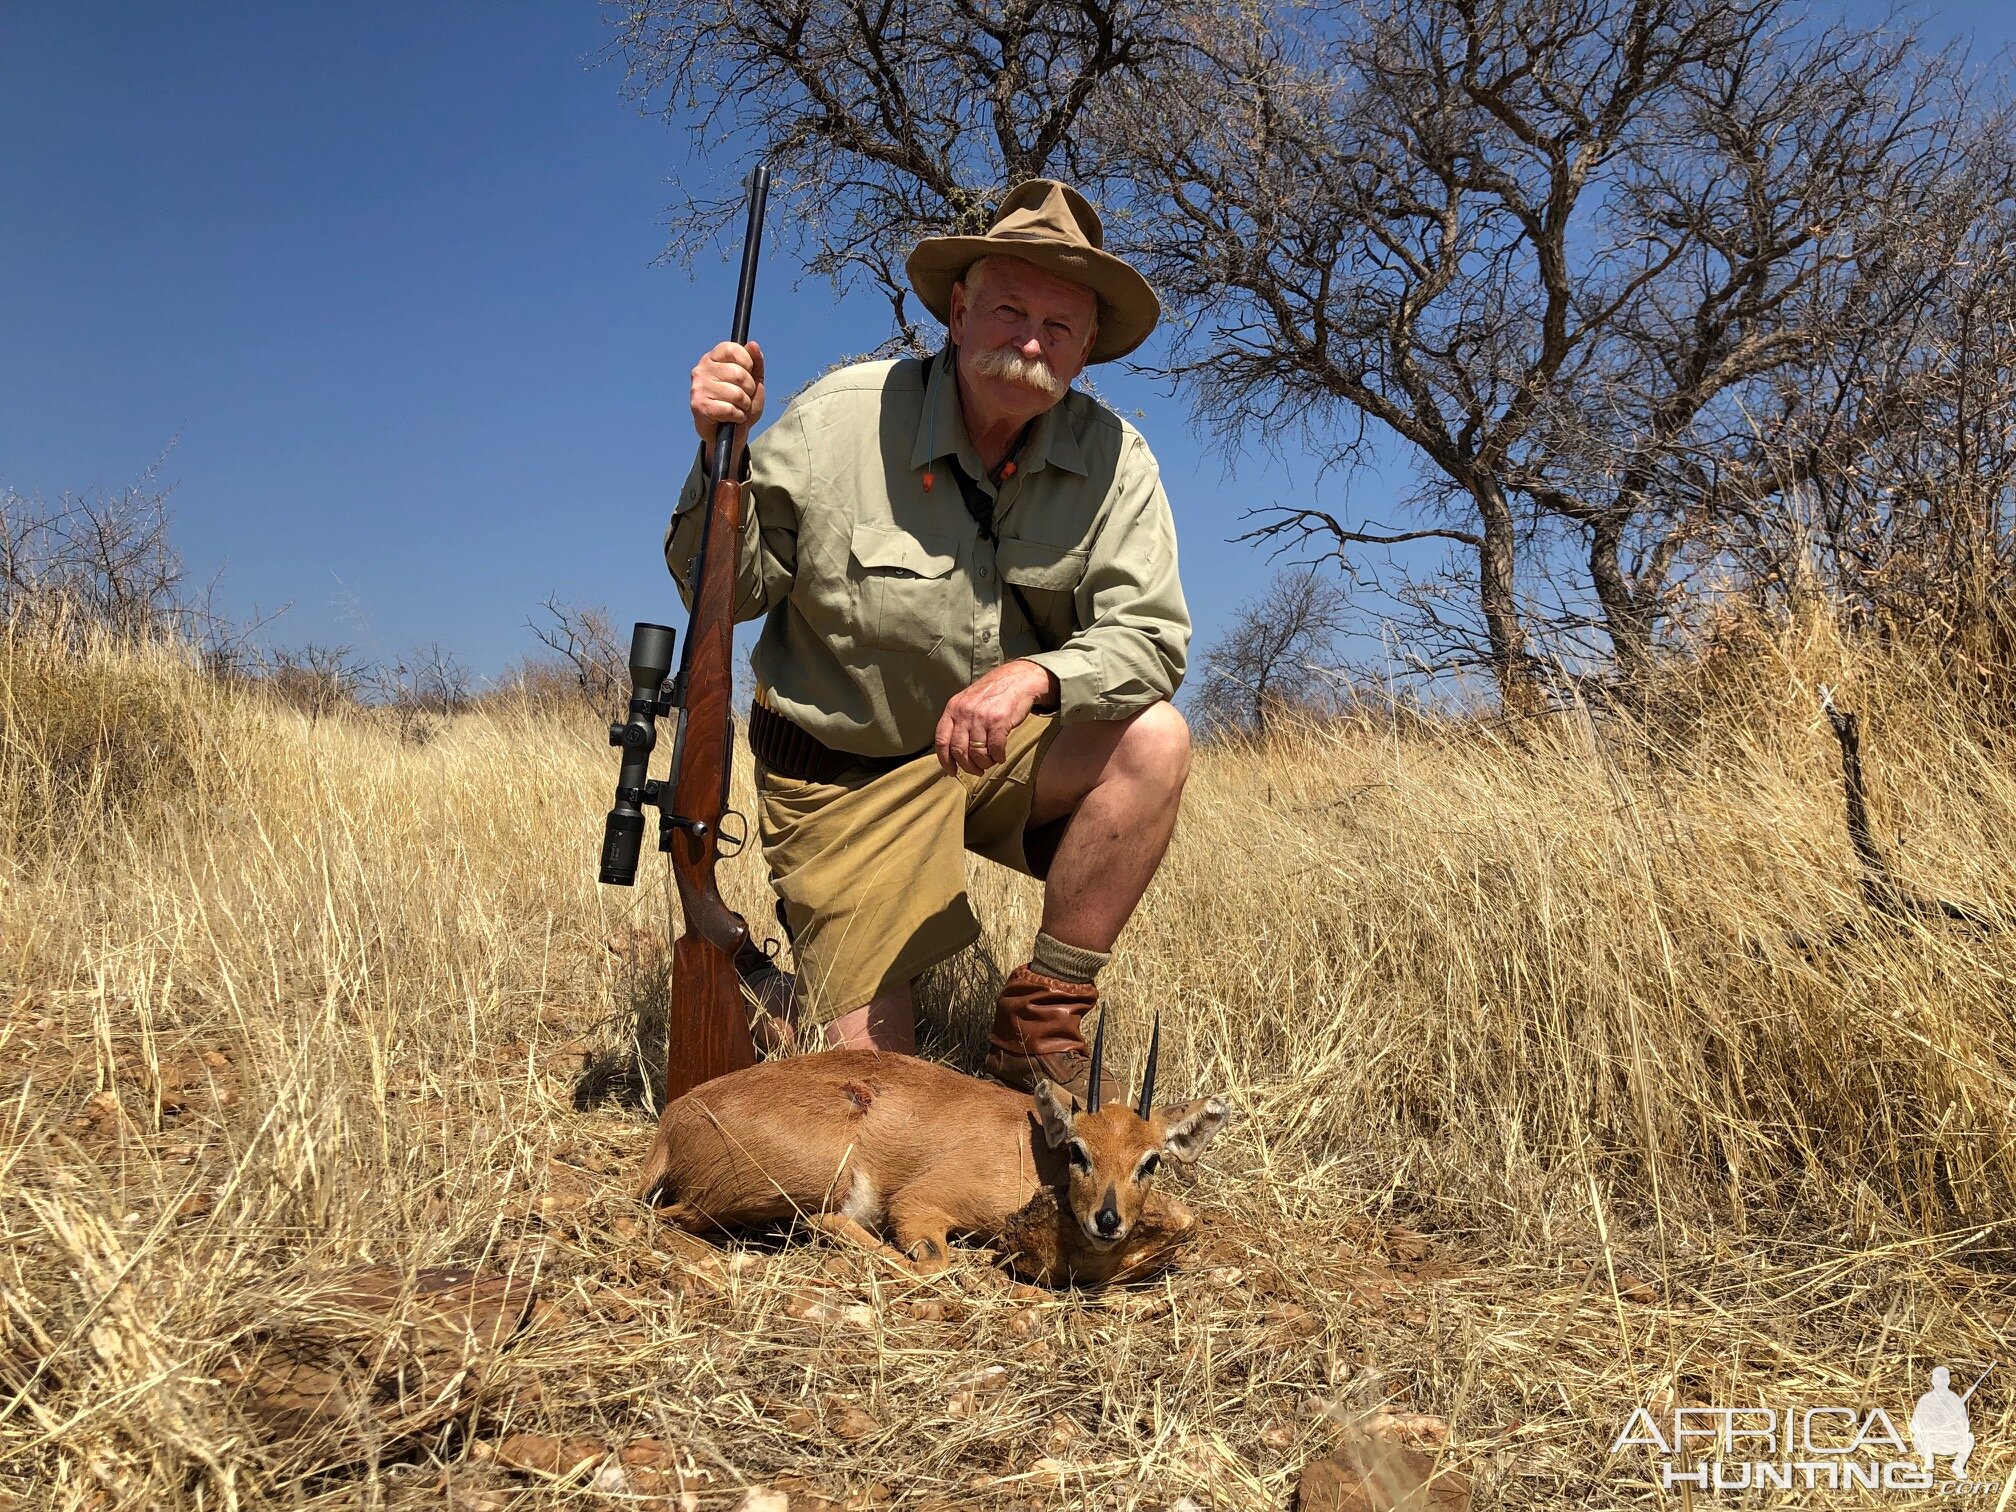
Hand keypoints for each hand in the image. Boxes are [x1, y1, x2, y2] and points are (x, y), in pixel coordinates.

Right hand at [690, 340, 764, 444]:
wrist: (730, 434)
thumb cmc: (741, 404)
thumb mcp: (753, 381)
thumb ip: (755, 363)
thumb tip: (753, 345)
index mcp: (713, 358)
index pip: (732, 349)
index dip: (747, 363)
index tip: (748, 374)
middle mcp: (701, 370)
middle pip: (738, 373)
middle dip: (749, 389)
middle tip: (744, 397)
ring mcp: (698, 388)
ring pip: (736, 393)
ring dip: (744, 405)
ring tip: (738, 408)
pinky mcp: (699, 406)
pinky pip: (730, 409)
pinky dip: (738, 416)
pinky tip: (733, 418)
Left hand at [935, 660, 1059, 775]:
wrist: (1018, 679)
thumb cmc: (992, 694)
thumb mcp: (967, 702)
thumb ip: (958, 722)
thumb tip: (952, 754)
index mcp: (953, 708)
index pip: (941, 740)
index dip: (945, 760)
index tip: (952, 771)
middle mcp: (964, 712)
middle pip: (959, 751)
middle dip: (968, 766)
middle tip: (977, 770)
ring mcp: (981, 716)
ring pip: (977, 753)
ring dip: (985, 763)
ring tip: (991, 761)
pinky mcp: (999, 721)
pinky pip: (995, 749)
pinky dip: (998, 757)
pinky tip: (1001, 756)